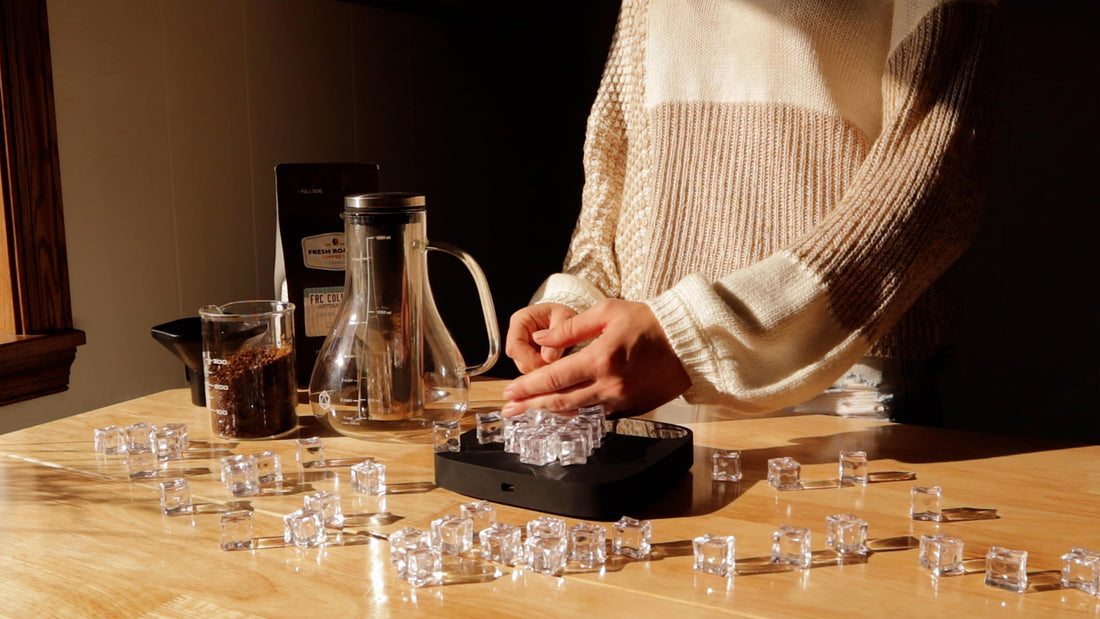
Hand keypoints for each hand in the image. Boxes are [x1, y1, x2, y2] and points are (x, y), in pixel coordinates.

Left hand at [501, 299, 691, 417]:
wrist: (688, 342)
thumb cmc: (650, 322)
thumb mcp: (607, 312)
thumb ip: (570, 329)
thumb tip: (541, 340)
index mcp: (601, 359)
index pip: (554, 378)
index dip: (528, 387)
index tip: (510, 391)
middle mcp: (609, 385)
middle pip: (560, 402)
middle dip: (530, 406)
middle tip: (509, 410)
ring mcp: (621, 401)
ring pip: (578, 412)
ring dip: (550, 414)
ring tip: (529, 413)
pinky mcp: (632, 408)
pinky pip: (598, 415)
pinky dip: (577, 414)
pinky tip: (563, 412)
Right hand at [505, 302, 578, 372]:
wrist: (565, 316)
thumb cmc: (563, 313)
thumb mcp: (564, 317)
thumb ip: (558, 335)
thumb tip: (548, 358)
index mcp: (520, 320)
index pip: (514, 346)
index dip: (530, 358)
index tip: (549, 360)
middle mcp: (516, 335)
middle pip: (519, 360)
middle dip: (539, 365)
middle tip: (558, 358)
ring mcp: (520, 348)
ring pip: (526, 368)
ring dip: (543, 367)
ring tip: (559, 356)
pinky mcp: (526, 357)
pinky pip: (533, 370)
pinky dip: (545, 368)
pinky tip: (555, 359)